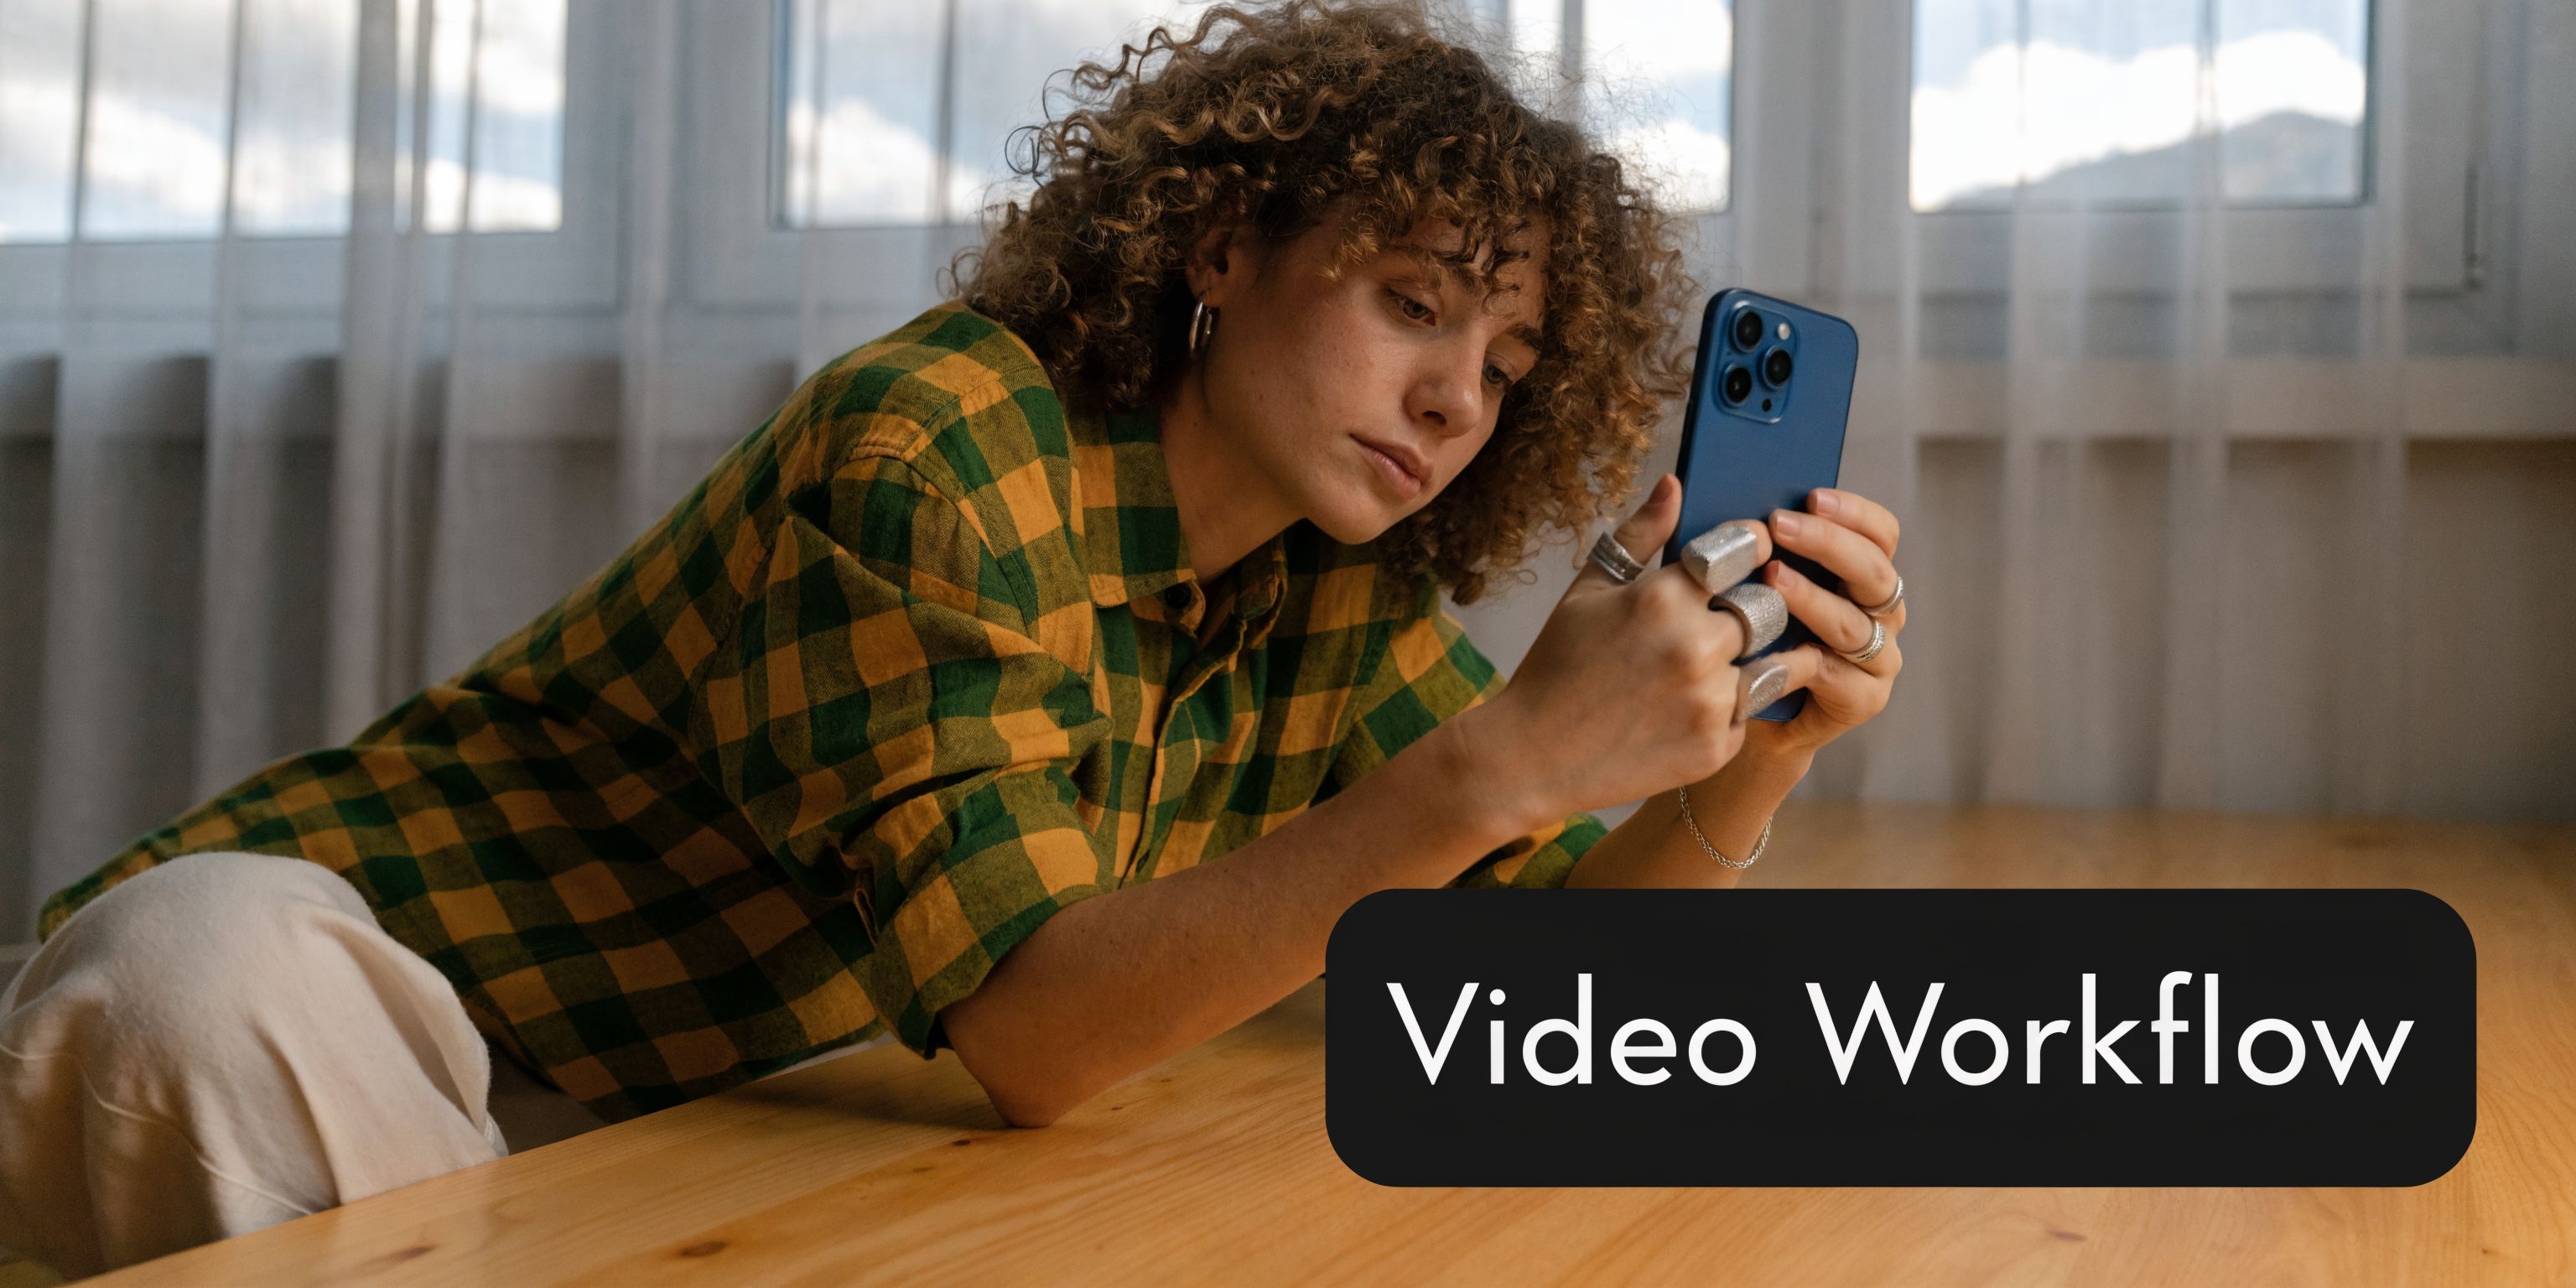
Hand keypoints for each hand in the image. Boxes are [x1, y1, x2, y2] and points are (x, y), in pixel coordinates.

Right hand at [1467, 473, 1779, 826]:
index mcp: (1661, 597)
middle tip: (1725, 617)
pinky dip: (1731, 707)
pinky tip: (1687, 709)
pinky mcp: (1718, 746)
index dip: (1752, 547)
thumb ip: (1640, 535)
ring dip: (1749, 658)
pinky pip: (1752, 710)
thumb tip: (1675, 483)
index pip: (1745, 549)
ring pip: (1772, 660)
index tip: (1749, 553)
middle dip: (1752, 606)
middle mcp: (1695, 646)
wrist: (1531, 756)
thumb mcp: (1588, 591)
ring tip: (1707, 666)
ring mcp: (1711, 700)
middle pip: (1767, 606)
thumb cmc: (1557, 666)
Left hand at [1739, 486, 1905, 760]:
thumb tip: (1732, 506)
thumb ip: (1760, 548)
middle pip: (1875, 570)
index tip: (1811, 496)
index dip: (1853, 512)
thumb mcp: (1754, 584)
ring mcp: (1878, 657)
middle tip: (1780, 525)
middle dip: (1828, 543)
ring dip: (1812, 597)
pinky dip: (1805, 658)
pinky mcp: (1864, 698)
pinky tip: (1775, 648)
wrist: (1748, 711)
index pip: (1880, 534)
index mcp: (1864, 576)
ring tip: (1772, 578)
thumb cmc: (1753, 638)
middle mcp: (1881, 613)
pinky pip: (1838, 673)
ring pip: (1854, 622)